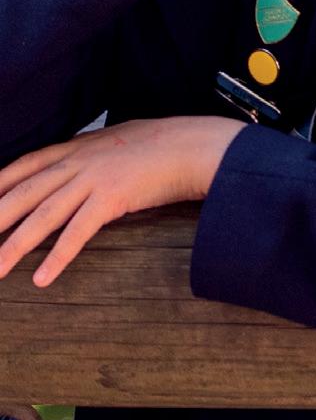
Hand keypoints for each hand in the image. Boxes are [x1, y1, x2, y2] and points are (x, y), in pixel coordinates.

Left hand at [0, 116, 243, 286]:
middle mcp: (76, 162)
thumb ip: (89, 153)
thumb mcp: (115, 141)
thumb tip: (75, 162)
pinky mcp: (113, 199)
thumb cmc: (161, 143)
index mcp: (74, 148)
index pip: (22, 166)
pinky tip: (42, 278)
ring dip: (14, 246)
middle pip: (22, 193)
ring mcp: (93, 179)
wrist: (193, 145)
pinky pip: (79, 232)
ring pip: (43, 215)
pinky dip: (58, 256)